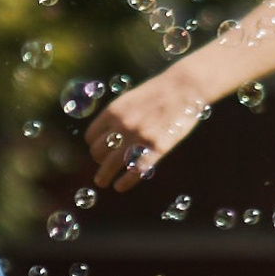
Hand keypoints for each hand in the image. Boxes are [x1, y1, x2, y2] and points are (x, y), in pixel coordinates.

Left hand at [86, 70, 208, 192]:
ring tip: (103, 182)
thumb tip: (105, 135)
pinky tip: (120, 187)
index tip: (99, 151)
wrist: (183, 88)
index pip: (91, 136)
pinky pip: (134, 171)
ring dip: (104, 177)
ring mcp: (138, 138)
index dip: (94, 146)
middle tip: (103, 166)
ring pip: (111, 165)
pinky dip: (125, 182)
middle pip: (98, 152)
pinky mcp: (156, 149)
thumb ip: (116, 117)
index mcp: (112, 111)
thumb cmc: (157, 93)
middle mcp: (121, 125)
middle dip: (99, 161)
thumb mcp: (129, 100)